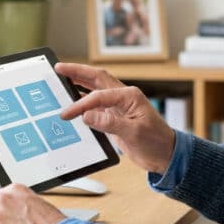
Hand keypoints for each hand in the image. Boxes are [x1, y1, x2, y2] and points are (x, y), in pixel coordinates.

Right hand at [56, 62, 175, 173]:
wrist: (165, 156)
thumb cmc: (156, 142)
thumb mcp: (134, 133)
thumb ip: (110, 123)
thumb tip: (87, 115)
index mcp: (130, 96)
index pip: (99, 95)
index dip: (81, 104)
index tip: (67, 113)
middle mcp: (123, 97)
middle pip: (96, 79)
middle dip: (77, 72)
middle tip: (59, 68)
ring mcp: (118, 106)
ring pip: (95, 89)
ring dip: (79, 83)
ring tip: (62, 79)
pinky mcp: (115, 117)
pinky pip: (96, 105)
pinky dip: (83, 101)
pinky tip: (73, 102)